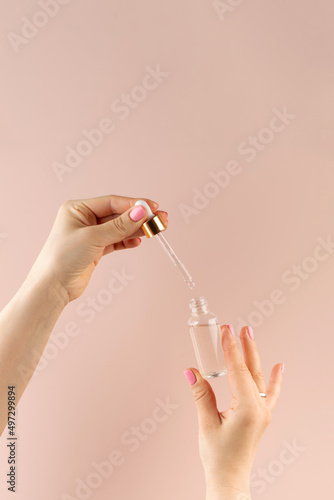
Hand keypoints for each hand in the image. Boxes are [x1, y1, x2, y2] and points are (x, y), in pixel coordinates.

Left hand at [27, 194, 167, 301]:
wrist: (52, 287)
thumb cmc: (63, 258)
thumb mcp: (93, 238)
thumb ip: (119, 226)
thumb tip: (140, 213)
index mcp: (78, 208)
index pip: (112, 202)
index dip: (133, 204)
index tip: (152, 208)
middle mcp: (84, 219)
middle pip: (118, 214)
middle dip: (139, 217)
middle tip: (160, 219)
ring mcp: (90, 234)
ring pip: (119, 228)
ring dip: (137, 229)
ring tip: (156, 230)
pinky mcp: (95, 249)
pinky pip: (116, 241)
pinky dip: (128, 241)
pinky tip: (139, 241)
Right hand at [184, 325, 283, 498]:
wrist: (229, 478)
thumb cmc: (218, 456)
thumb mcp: (206, 423)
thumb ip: (200, 394)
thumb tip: (191, 371)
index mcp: (247, 409)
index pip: (238, 371)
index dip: (231, 349)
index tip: (226, 331)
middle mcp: (259, 408)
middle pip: (251, 370)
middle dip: (244, 347)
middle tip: (239, 327)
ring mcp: (263, 412)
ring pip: (259, 378)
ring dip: (254, 356)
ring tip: (250, 336)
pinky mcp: (261, 416)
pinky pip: (270, 393)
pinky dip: (274, 379)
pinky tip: (279, 366)